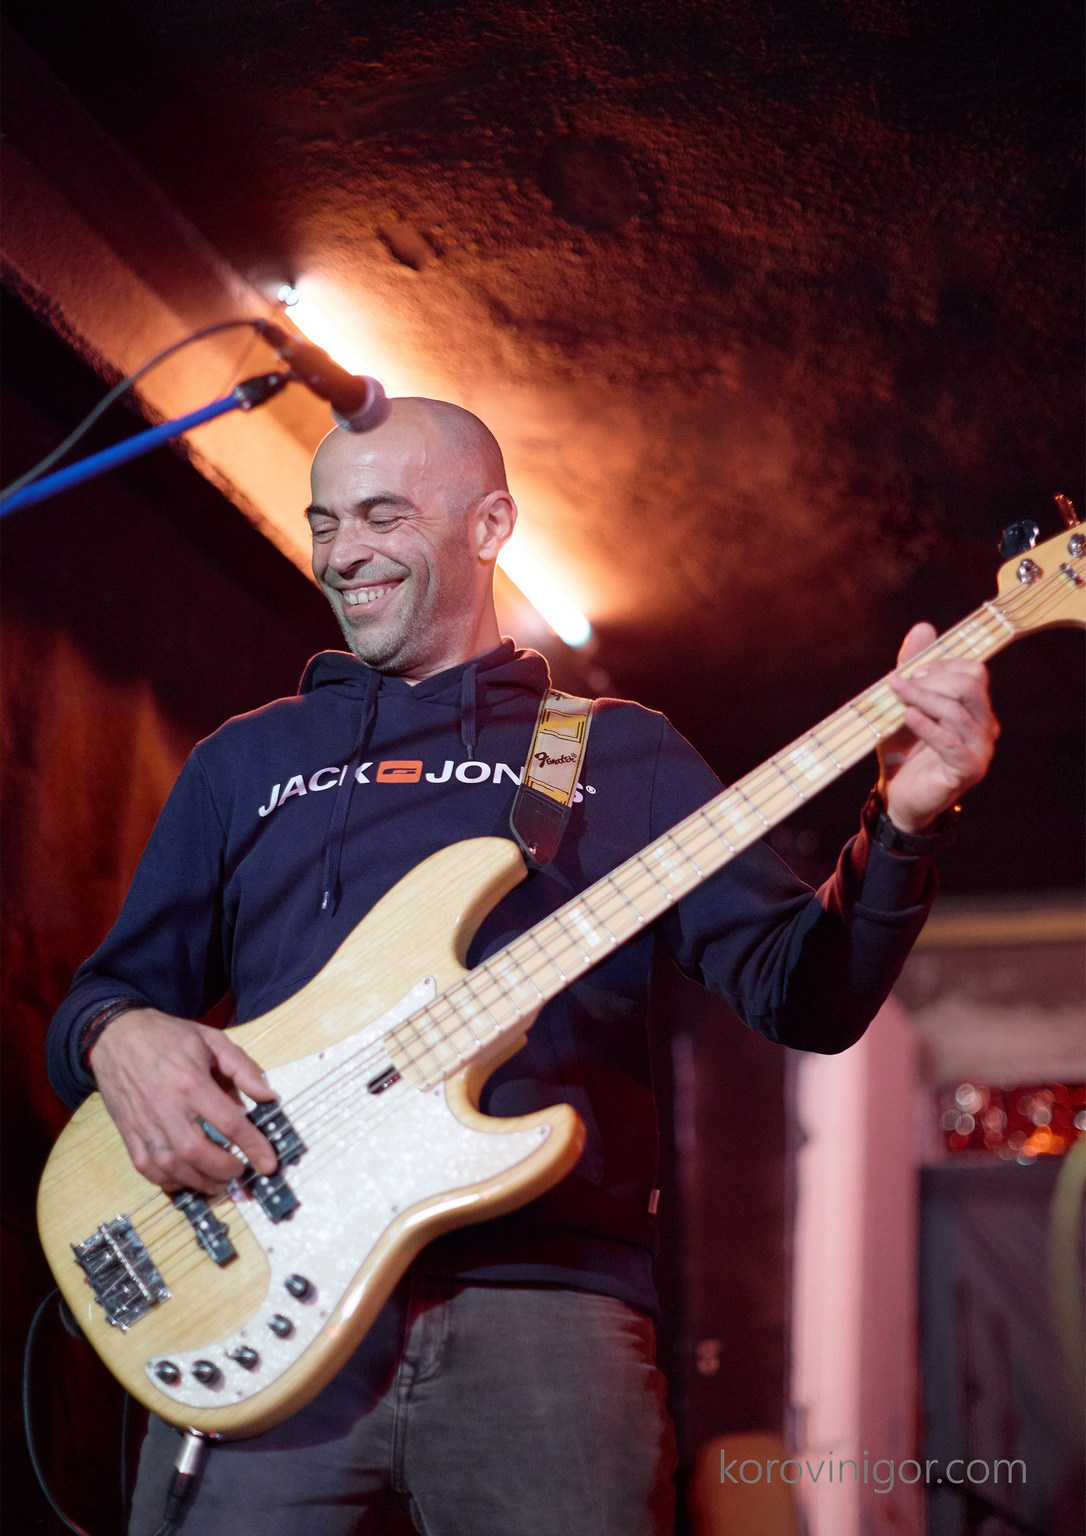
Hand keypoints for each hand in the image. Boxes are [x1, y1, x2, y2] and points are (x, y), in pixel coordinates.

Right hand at [89, 1007, 278, 1195]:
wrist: (115, 1035)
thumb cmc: (167, 1036)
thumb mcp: (212, 1039)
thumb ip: (242, 1068)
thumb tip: (268, 1096)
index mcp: (191, 1082)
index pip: (229, 1122)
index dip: (253, 1146)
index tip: (269, 1164)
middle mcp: (166, 1107)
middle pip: (197, 1152)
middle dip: (224, 1169)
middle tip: (241, 1171)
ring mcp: (144, 1123)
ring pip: (171, 1166)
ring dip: (199, 1182)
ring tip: (219, 1183)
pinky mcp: (128, 1132)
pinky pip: (146, 1167)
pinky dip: (167, 1182)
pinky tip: (186, 1181)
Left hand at [880, 622, 999, 833]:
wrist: (898, 797)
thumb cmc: (903, 750)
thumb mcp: (902, 704)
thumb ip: (912, 668)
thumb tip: (923, 627)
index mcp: (977, 709)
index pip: (974, 671)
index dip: (941, 665)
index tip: (909, 671)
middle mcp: (986, 727)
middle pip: (970, 685)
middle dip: (933, 678)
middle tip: (900, 684)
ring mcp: (981, 750)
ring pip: (957, 710)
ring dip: (922, 698)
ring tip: (896, 697)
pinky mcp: (968, 770)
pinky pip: (950, 741)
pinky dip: (927, 726)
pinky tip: (908, 717)